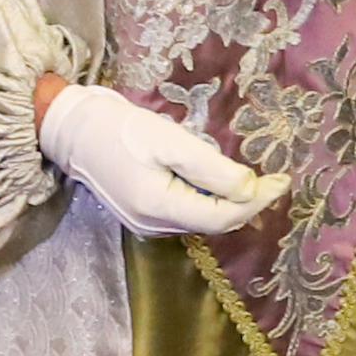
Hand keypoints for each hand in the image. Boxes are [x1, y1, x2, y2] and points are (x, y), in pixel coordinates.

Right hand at [37, 81, 285, 239]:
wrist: (73, 130)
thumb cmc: (120, 128)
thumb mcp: (170, 141)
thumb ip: (211, 168)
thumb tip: (250, 189)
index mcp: (160, 208)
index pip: (224, 217)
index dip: (257, 201)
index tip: (282, 180)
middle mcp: (154, 226)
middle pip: (215, 222)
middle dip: (248, 203)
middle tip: (275, 179)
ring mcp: (146, 225)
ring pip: (202, 220)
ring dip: (230, 203)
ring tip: (254, 180)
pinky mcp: (143, 215)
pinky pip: (187, 213)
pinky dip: (209, 200)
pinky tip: (219, 182)